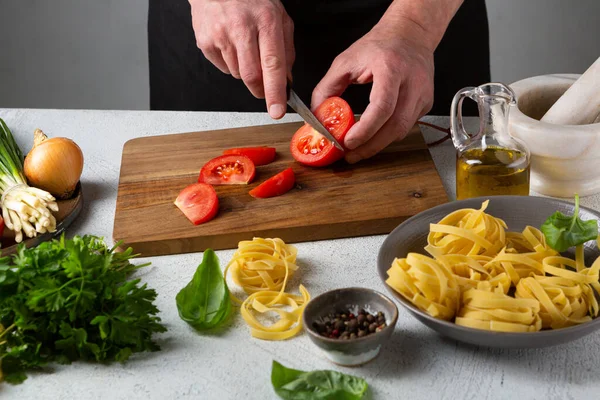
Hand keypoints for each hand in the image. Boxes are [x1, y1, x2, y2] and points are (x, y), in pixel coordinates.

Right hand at [189, 0, 293, 118]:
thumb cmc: (251, 0)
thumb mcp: (279, 17)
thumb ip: (286, 51)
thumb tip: (286, 82)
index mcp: (266, 21)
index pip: (272, 64)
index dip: (275, 92)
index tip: (277, 110)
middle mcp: (242, 28)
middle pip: (251, 76)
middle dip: (261, 91)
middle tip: (265, 90)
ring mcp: (221, 35)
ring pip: (237, 75)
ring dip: (245, 72)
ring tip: (245, 48)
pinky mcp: (205, 42)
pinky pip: (223, 68)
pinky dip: (230, 64)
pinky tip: (231, 45)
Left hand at [311, 23, 434, 163]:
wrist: (410, 34)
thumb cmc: (379, 46)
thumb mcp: (345, 61)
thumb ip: (327, 89)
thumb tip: (317, 117)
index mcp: (391, 68)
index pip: (382, 106)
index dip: (365, 129)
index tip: (348, 142)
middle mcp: (412, 81)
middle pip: (395, 125)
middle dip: (371, 146)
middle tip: (351, 155)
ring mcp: (423, 94)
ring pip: (402, 131)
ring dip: (379, 144)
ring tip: (358, 149)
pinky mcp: (426, 103)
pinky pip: (406, 127)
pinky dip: (388, 135)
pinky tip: (375, 134)